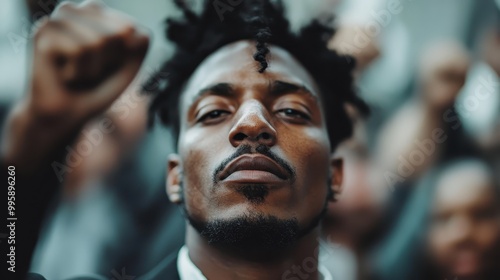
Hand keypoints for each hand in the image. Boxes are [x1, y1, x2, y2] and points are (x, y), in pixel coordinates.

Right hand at [2, 0, 148, 173]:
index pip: (131, 29)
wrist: (65, 116)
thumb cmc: (96, 89)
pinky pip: (80, 51)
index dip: (123, 57)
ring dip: (93, 68)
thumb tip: (131, 30)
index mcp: (94, 11)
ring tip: (77, 74)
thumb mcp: (127, 66)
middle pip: (118, 32)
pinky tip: (64, 76)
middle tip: (88, 72)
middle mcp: (74, 9)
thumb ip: (139, 45)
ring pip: (99, 41)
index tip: (104, 66)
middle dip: (110, 61)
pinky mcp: (43, 34)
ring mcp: (56, 19)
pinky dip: (79, 72)